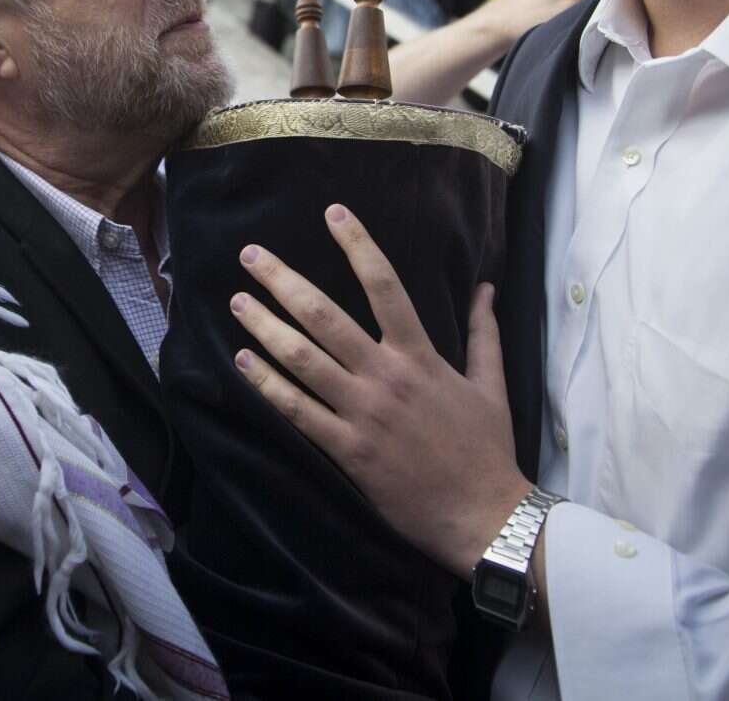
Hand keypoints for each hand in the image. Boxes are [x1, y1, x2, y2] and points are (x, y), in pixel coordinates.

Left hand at [231, 204, 530, 574]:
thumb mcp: (491, 384)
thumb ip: (483, 331)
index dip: (357, 244)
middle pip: (324, 316)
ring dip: (264, 327)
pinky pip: (298, 411)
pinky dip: (267, 385)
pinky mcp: (347, 450)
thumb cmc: (487, 449)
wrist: (484, 514)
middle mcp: (385, 376)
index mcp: (420, 356)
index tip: (334, 213)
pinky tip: (243, 362)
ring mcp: (363, 413)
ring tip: (237, 302)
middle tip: (251, 255)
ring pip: (302, 359)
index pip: (385, 284)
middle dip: (283, 281)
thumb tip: (486, 287)